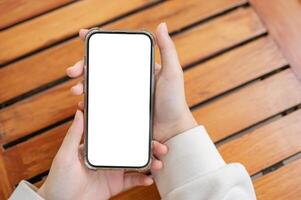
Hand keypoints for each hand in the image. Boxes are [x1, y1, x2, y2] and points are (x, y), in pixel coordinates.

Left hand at [38, 110, 167, 199]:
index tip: (146, 125)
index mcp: (98, 146)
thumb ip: (74, 134)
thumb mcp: (65, 154)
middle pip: (132, 149)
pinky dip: (142, 180)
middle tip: (160, 146)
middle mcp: (108, 157)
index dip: (133, 130)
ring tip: (158, 163)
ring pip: (135, 164)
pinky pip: (131, 181)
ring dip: (149, 163)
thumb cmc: (59, 178)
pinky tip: (149, 180)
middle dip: (148, 147)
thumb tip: (79, 111)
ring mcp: (112, 171)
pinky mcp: (114, 185)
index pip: (118, 135)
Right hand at [67, 23, 196, 142]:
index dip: (98, 44)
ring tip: (76, 90)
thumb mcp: (172, 72)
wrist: (172, 130)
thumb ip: (167, 49)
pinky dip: (89, 103)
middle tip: (72, 71)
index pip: (115, 52)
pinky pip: (100, 104)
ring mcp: (122, 95)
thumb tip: (161, 25)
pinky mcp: (119, 110)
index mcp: (137, 67)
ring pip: (97, 86)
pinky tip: (82, 104)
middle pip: (100, 68)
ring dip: (83, 85)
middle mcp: (127, 79)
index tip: (83, 36)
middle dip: (83, 66)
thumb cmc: (174, 100)